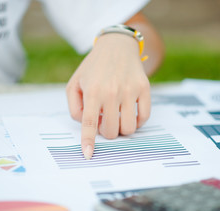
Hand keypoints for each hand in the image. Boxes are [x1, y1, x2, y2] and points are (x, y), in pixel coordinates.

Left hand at [66, 33, 150, 158]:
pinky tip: (129, 113)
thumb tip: (89, 126)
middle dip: (106, 132)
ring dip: (121, 129)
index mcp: (92, 91)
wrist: (116, 46)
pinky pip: (144, 117)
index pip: (89, 123)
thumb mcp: (74, 84)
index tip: (88, 155)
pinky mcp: (145, 89)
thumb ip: (75, 108)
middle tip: (105, 120)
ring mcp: (130, 90)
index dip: (88, 142)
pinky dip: (137, 122)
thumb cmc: (93, 68)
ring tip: (117, 117)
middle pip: (111, 131)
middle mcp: (112, 92)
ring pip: (128, 128)